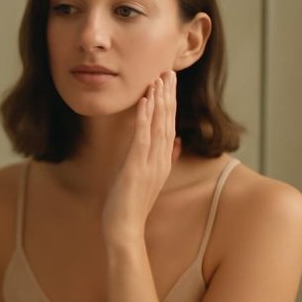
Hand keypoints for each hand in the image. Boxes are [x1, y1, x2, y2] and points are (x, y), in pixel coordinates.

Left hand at [102, 71, 179, 245]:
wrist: (125, 229)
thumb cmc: (132, 206)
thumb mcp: (150, 179)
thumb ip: (165, 158)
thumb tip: (175, 142)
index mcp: (163, 161)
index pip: (169, 126)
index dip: (171, 104)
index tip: (170, 83)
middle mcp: (160, 160)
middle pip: (167, 121)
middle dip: (168, 95)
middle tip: (169, 72)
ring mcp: (150, 164)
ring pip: (158, 126)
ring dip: (159, 101)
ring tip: (159, 79)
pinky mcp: (136, 168)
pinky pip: (142, 138)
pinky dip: (144, 119)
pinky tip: (145, 102)